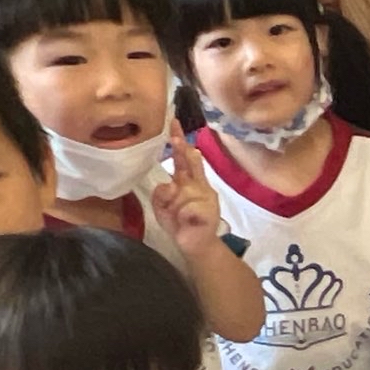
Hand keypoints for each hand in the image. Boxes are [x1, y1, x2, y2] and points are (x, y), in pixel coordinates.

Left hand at [149, 121, 224, 256]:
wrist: (197, 246)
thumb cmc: (180, 223)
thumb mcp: (163, 207)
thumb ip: (161, 194)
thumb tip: (169, 184)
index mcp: (190, 182)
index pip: (184, 157)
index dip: (179, 140)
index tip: (173, 123)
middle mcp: (200, 185)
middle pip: (190, 163)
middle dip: (182, 151)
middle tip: (176, 139)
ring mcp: (206, 198)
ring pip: (181, 191)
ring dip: (174, 204)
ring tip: (179, 218)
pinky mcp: (208, 212)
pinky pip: (187, 208)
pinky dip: (183, 215)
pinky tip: (187, 222)